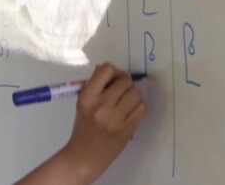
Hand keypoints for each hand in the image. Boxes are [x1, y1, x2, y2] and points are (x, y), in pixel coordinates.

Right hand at [61, 63, 146, 182]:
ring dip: (133, 95)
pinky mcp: (128, 128)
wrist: (85, 156)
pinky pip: (142, 108)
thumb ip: (95, 85)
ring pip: (136, 93)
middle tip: (120, 92)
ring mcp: (115, 118)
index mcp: (87, 96)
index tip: (111, 80)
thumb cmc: (83, 126)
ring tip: (125, 103)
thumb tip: (108, 68)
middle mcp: (101, 105)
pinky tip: (130, 112)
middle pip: (125, 80)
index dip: (113, 72)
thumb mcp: (82, 103)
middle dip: (124, 84)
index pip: (107, 69)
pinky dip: (138, 107)